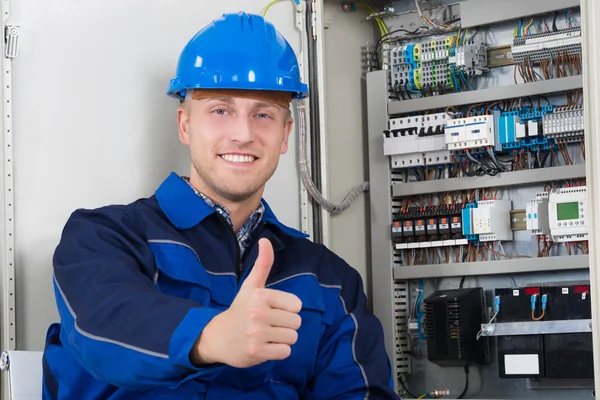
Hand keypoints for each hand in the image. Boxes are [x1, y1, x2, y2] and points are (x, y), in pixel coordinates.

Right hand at [192, 238, 301, 367]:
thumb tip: (266, 240)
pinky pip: (285, 352)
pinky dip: (278, 351)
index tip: (272, 309)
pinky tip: (265, 346)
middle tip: (269, 323)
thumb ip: (263, 264)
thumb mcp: (251, 286)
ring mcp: (258, 334)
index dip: (287, 308)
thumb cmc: (240, 310)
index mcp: (261, 295)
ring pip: (292, 338)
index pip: (297, 305)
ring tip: (267, 335)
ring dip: (282, 338)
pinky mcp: (257, 352)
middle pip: (296, 322)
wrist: (218, 336)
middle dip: (286, 324)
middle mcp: (258, 313)